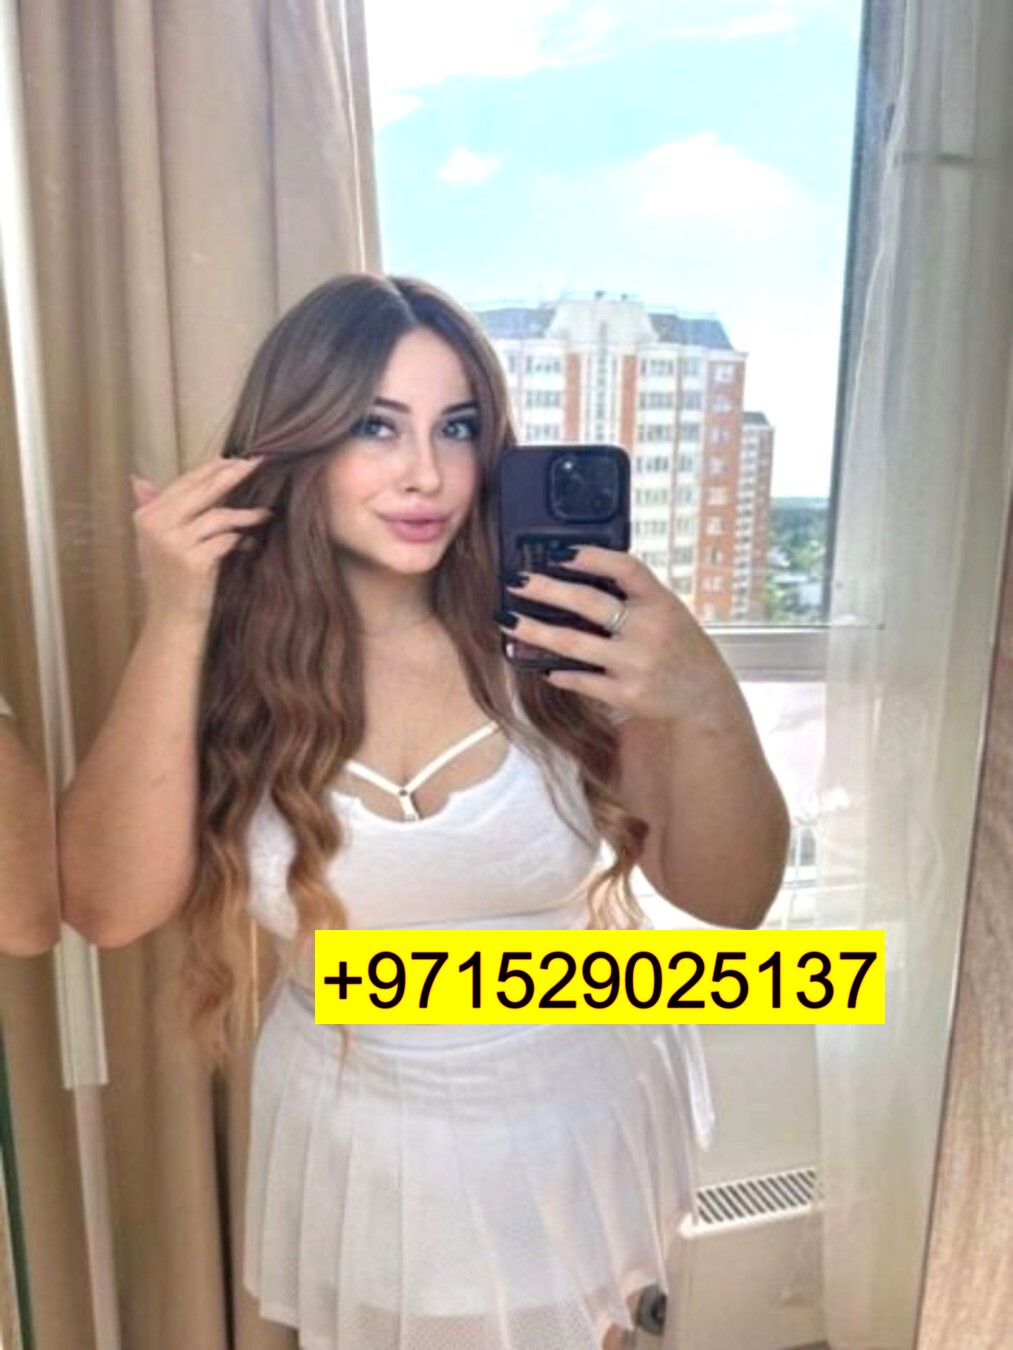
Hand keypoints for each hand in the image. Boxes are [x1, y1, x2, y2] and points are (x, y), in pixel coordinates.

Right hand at [129, 456, 271, 626]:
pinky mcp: (194, 562)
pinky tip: (252, 544)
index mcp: (146, 516)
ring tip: (265, 514)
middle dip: (232, 476)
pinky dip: (242, 541)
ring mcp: (174, 544)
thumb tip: (138, 479)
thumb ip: (153, 509)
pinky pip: (227, 540)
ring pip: (219, 516)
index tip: (236, 460)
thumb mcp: (156, 542)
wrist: (172, 620)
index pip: (184, 483)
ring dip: (246, 514)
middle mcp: (156, 526)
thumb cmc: (170, 580)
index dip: (211, 470)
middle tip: (257, 464)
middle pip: (202, 491)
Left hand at [499, 545, 740, 724]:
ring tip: (508, 622)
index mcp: (661, 602)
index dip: (592, 557)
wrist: (704, 696)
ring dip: (535, 631)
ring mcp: (637, 664)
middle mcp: (649, 630)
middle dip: (545, 589)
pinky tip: (541, 665)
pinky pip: (581, 680)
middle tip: (516, 582)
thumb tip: (576, 573)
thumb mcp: (668, 611)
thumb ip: (633, 595)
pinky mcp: (626, 694)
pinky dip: (558, 672)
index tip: (559, 552)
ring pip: (574, 643)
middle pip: (588, 602)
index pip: (626, 568)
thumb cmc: (680, 646)